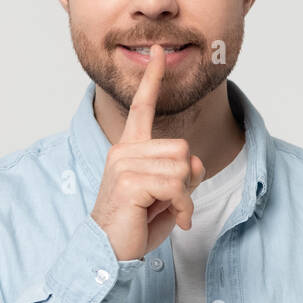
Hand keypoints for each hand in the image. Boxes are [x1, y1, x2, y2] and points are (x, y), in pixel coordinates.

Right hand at [90, 46, 206, 260]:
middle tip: (172, 201)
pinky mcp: (129, 182)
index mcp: (129, 148)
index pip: (142, 106)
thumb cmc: (136, 222)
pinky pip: (175, 186)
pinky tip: (173, 221)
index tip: (158, 51)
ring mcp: (124, 165)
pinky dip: (182, 207)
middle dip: (187, 179)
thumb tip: (193, 161)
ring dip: (185, 195)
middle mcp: (124, 151)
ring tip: (167, 211)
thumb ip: (181, 171)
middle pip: (182, 148)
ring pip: (182, 166)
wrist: (109, 251)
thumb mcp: (166, 193)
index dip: (153, 80)